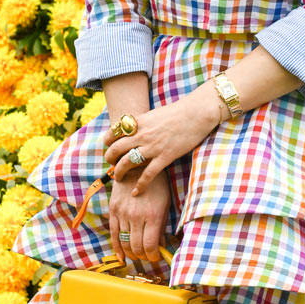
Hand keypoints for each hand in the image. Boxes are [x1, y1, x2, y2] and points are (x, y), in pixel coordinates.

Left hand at [103, 92, 221, 266]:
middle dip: (110, 159)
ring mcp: (152, 147)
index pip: (113, 133)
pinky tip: (136, 191)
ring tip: (118, 178)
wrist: (196, 113)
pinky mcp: (164, 157)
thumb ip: (144, 122)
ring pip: (126, 163)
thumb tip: (138, 128)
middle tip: (111, 164)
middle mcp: (141, 134)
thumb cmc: (179, 112)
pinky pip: (147, 174)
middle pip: (115, 149)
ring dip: (119, 172)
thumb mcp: (155, 114)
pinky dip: (140, 185)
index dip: (108, 141)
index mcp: (138, 122)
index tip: (109, 147)